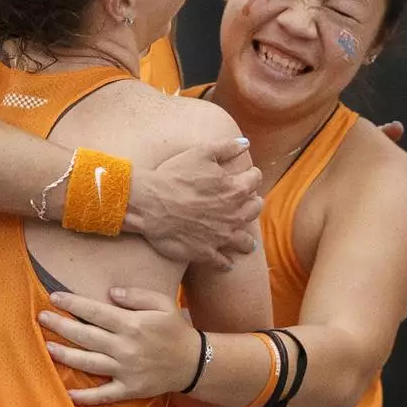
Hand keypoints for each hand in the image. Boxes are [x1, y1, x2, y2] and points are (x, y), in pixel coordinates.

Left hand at [41, 287, 199, 404]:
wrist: (194, 363)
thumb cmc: (176, 330)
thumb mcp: (163, 304)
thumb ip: (136, 296)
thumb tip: (110, 293)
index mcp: (132, 324)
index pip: (95, 312)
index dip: (73, 304)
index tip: (54, 297)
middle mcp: (125, 347)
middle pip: (85, 336)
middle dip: (60, 326)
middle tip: (42, 318)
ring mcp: (126, 370)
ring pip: (88, 363)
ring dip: (65, 355)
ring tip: (47, 347)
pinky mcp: (129, 389)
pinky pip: (104, 394)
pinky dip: (86, 397)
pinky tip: (68, 395)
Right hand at [126, 139, 263, 268]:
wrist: (151, 204)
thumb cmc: (174, 176)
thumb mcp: (201, 153)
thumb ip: (226, 147)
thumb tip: (246, 144)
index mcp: (236, 190)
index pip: (255, 180)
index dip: (251, 175)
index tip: (247, 175)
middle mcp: (234, 215)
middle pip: (255, 209)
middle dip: (252, 203)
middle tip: (247, 203)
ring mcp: (221, 236)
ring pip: (245, 241)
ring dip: (246, 239)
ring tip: (246, 241)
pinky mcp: (206, 252)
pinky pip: (223, 261)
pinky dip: (226, 262)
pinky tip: (227, 262)